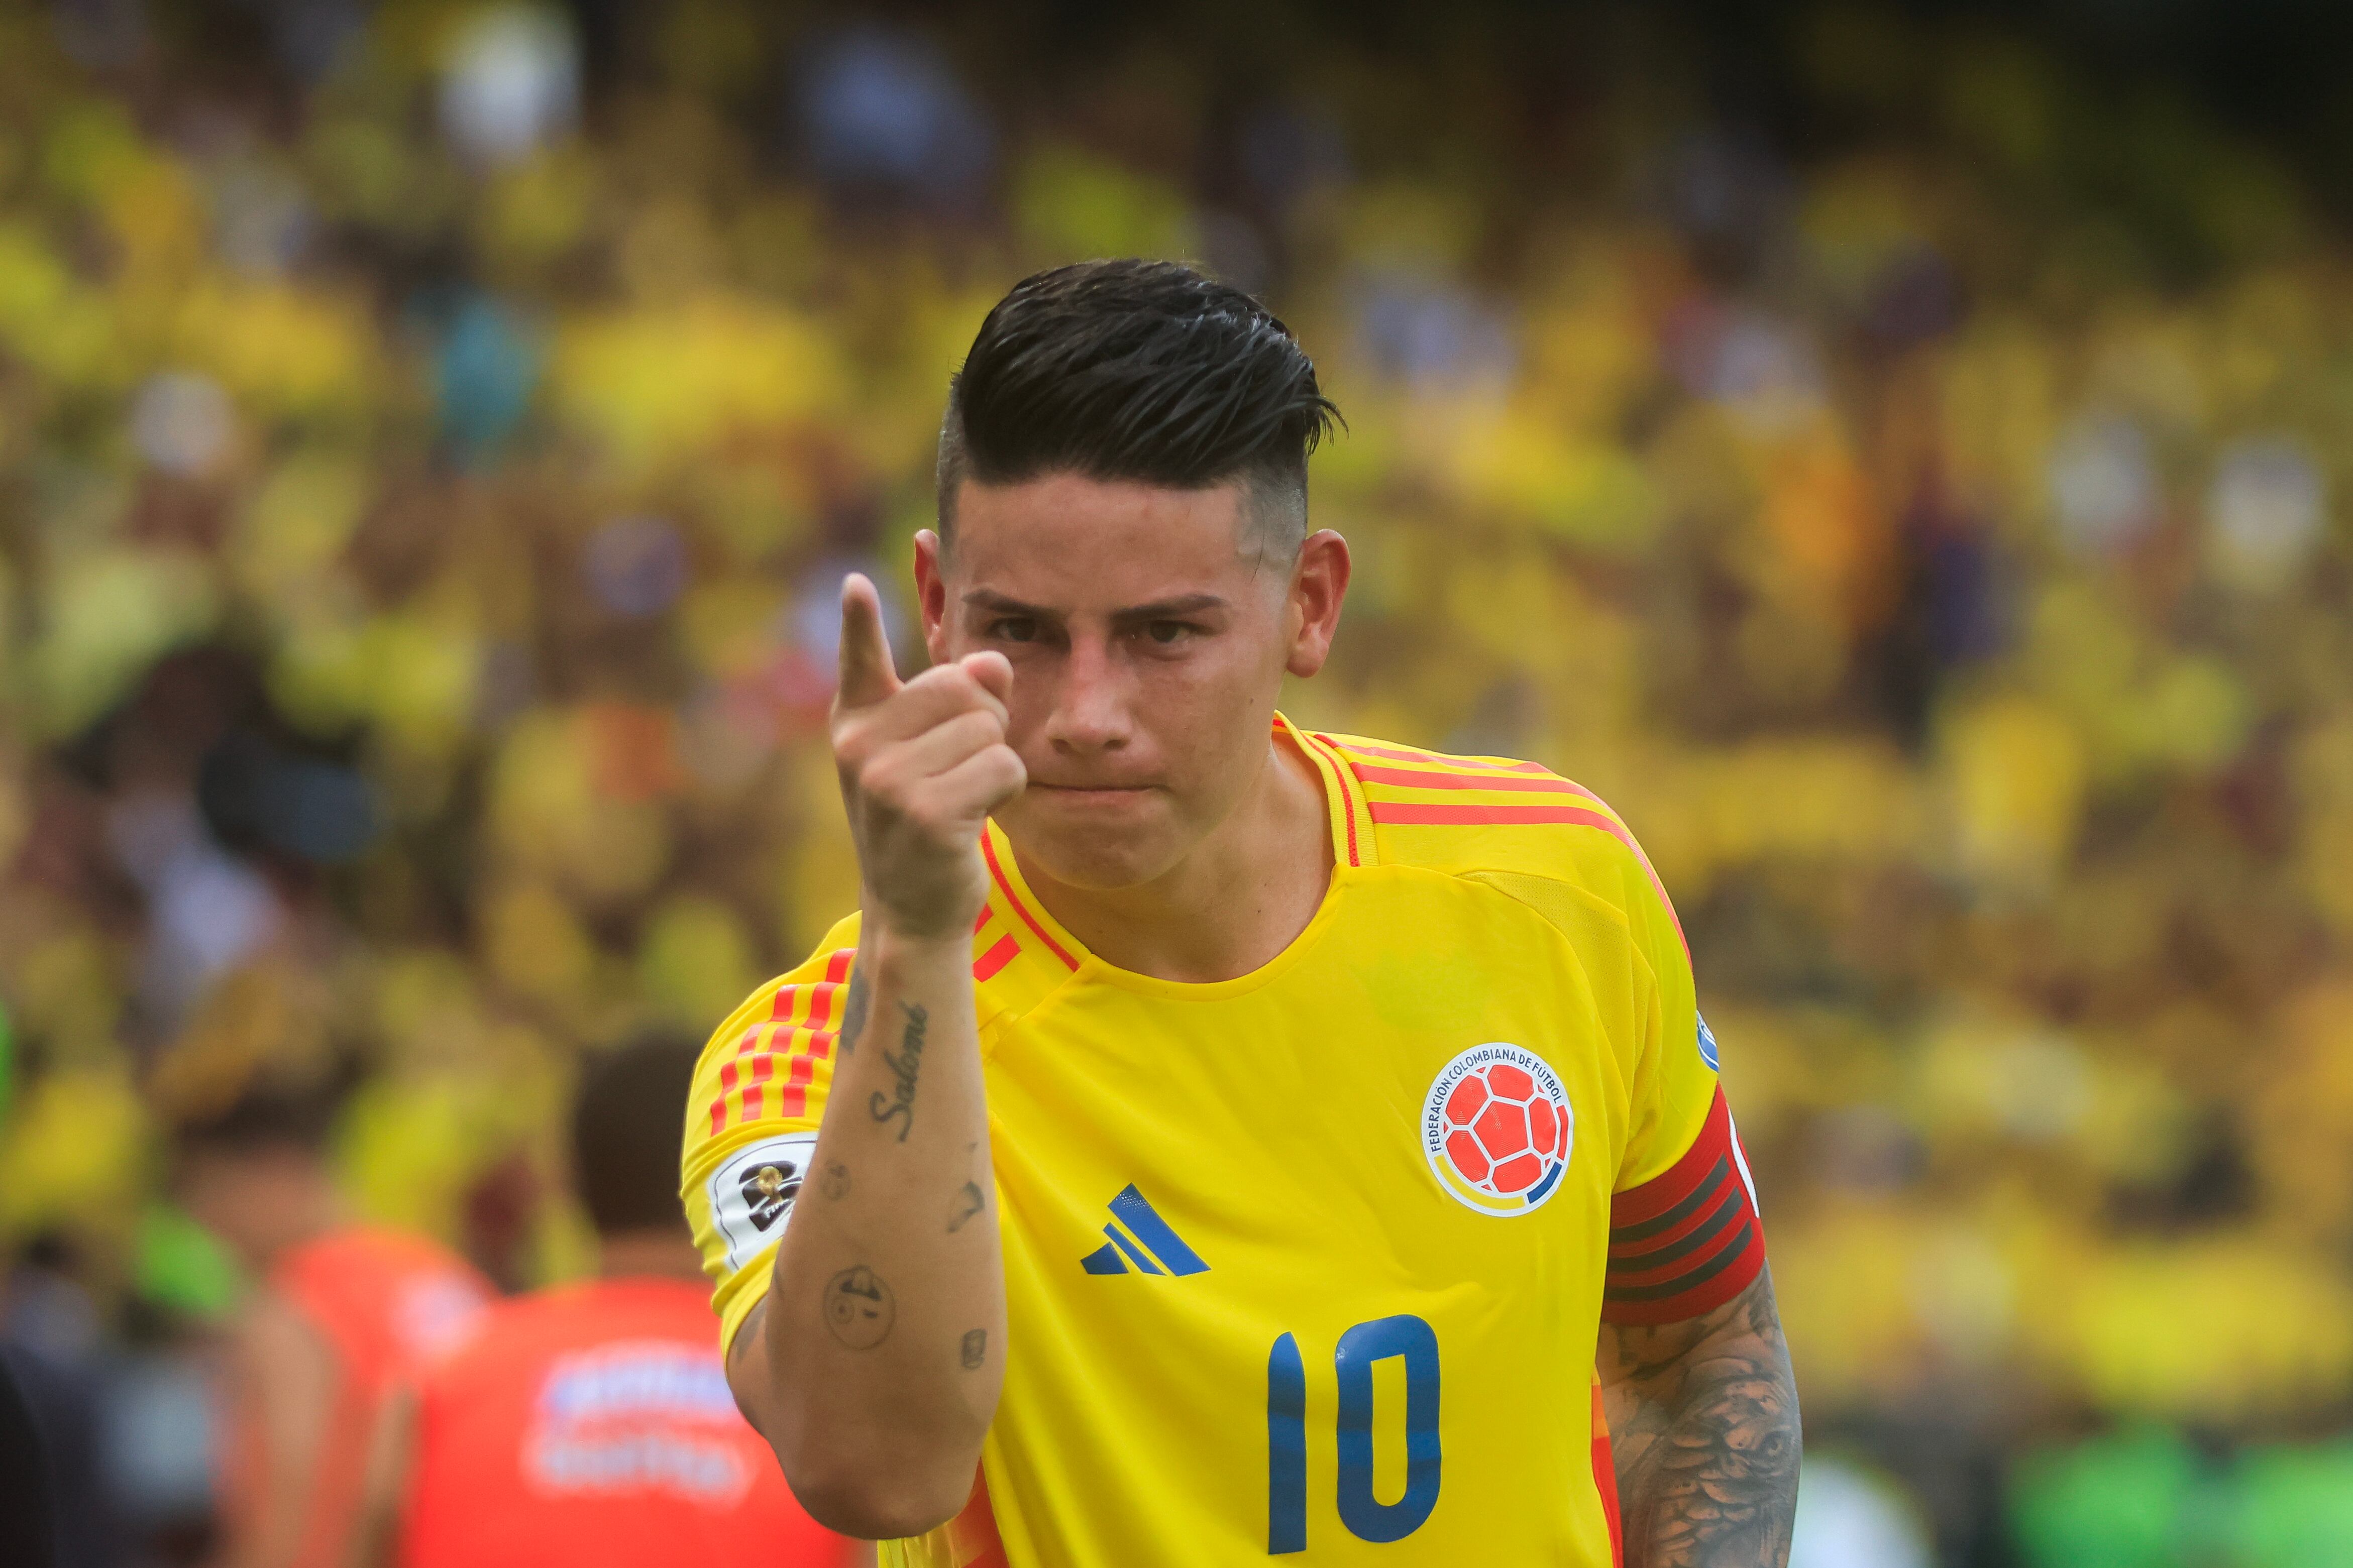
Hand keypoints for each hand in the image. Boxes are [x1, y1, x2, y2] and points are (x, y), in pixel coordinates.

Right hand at [830, 574, 1025, 938]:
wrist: (913, 907)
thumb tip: (992, 662)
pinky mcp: (925, 814)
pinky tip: (976, 817)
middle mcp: (861, 746)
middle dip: (985, 721)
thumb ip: (962, 698)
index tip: (857, 585)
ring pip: (989, 729)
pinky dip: (1007, 789)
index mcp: (857, 723)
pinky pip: (1003, 766)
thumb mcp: (934, 753)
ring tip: (964, 796)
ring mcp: (888, 780)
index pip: (859, 660)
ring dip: (997, 761)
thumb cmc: (928, 817)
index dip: (859, 621)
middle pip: (963, 687)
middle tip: (962, 765)